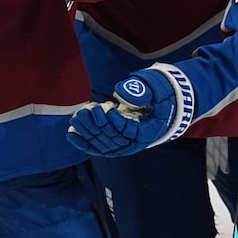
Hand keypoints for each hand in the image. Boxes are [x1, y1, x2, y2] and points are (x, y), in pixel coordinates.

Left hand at [67, 67, 193, 157]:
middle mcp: (135, 143)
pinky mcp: (116, 144)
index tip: (106, 108)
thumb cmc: (160, 95)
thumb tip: (121, 94)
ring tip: (75, 118)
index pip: (127, 132)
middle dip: (95, 125)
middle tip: (83, 112)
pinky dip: (84, 143)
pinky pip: (98, 148)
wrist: (165, 107)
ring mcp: (125, 146)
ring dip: (87, 132)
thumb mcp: (158, 89)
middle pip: (111, 139)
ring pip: (102, 144)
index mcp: (148, 131)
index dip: (115, 122)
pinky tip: (71, 134)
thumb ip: (143, 90)